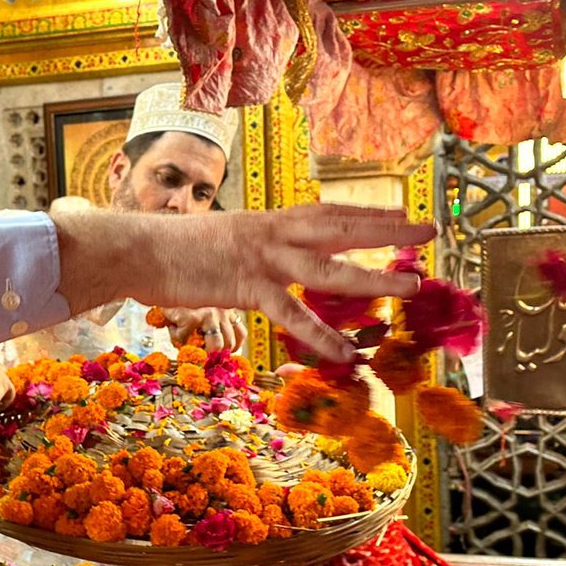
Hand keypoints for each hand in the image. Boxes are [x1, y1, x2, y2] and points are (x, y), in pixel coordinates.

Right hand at [54, 203, 435, 364]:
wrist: (134, 249)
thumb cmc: (167, 248)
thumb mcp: (216, 240)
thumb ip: (243, 249)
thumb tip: (255, 259)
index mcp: (265, 220)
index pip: (327, 213)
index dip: (367, 212)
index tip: (401, 212)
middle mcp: (271, 233)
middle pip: (341, 228)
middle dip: (389, 230)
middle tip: (431, 229)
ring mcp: (261, 259)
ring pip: (329, 268)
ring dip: (374, 277)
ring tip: (412, 285)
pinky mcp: (245, 287)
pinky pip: (291, 314)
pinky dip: (321, 335)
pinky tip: (346, 353)